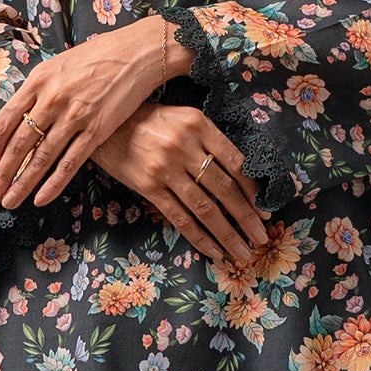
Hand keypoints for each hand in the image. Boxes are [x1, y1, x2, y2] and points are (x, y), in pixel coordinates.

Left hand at [0, 15, 193, 209]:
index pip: (5, 121)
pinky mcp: (97, 130)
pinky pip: (70, 163)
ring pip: (41, 158)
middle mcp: (51, 99)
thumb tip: (21, 114)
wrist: (136, 53)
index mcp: (37, 81)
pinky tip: (41, 199)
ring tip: (11, 202)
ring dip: (22, 184)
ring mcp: (74, 116)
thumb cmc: (98, 56)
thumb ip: (38, 89)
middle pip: (18, 144)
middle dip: (2, 174)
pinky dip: (53, 184)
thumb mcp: (58, 65)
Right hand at [93, 104, 268, 266]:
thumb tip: (240, 175)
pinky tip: (213, 251)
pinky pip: (180, 217)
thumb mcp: (183, 118)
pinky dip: (199, 237)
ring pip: (206, 208)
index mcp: (199, 124)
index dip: (254, 191)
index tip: (266, 211)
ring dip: (228, 234)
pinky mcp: (149, 187)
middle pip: (225, 189)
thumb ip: (209, 140)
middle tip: (262, 238)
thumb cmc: (150, 121)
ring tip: (243, 252)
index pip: (236, 163)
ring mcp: (166, 168)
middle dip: (247, 218)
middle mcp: (185, 146)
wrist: (104, 126)